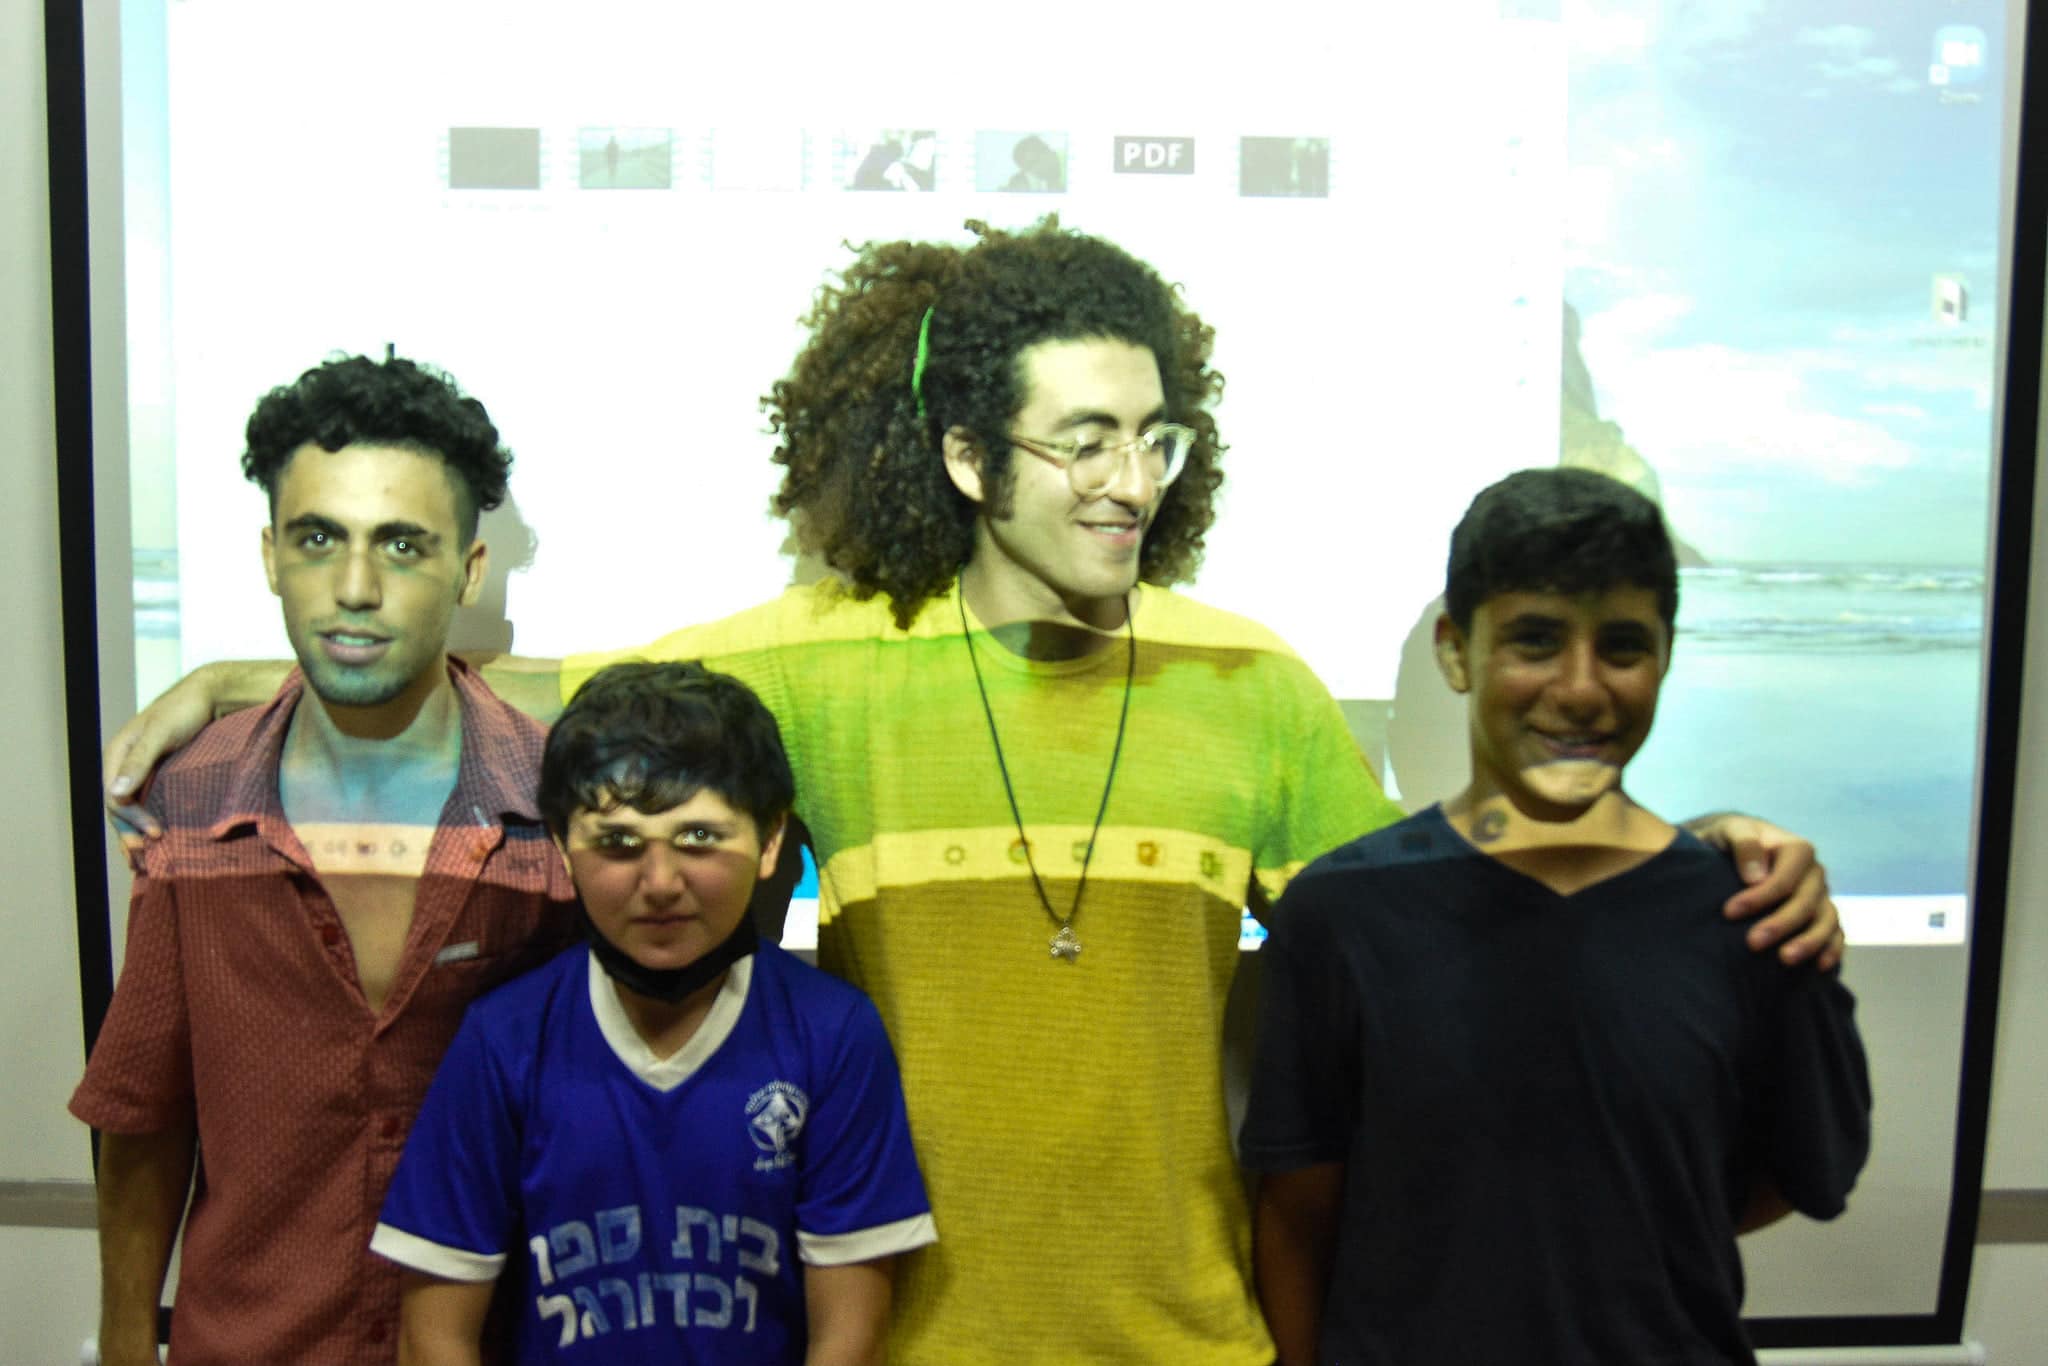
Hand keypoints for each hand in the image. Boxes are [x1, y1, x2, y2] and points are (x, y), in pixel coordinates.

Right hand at [103, 666, 224, 845]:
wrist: (211, 695)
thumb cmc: (185, 710)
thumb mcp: (161, 733)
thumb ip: (139, 762)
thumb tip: (114, 794)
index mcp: (118, 753)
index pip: (113, 796)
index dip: (130, 819)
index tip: (155, 834)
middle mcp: (125, 763)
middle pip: (119, 805)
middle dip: (129, 831)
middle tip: (144, 856)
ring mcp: (142, 769)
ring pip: (133, 806)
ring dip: (136, 830)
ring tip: (146, 856)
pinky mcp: (160, 772)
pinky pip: (149, 799)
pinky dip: (149, 818)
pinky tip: (159, 835)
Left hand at [1690, 813, 1843, 970]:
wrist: (1734, 849)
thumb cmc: (1730, 839)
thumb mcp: (1730, 830)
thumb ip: (1744, 844)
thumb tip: (1756, 877)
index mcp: (1798, 850)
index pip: (1785, 878)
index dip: (1761, 897)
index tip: (1729, 912)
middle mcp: (1815, 874)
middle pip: (1806, 902)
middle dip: (1781, 924)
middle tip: (1752, 943)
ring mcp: (1821, 896)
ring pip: (1826, 921)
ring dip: (1809, 942)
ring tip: (1785, 960)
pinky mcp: (1821, 916)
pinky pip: (1835, 934)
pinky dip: (1832, 949)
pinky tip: (1820, 967)